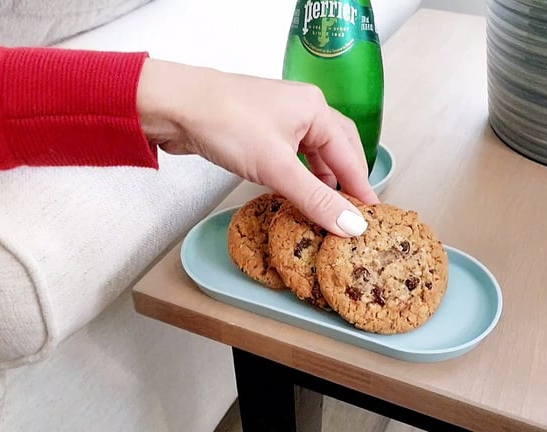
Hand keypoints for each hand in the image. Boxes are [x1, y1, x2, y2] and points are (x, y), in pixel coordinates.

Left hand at [137, 58, 378, 236]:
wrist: (174, 105)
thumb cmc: (225, 122)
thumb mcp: (277, 167)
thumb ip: (316, 199)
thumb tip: (352, 225)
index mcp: (316, 109)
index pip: (350, 154)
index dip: (362, 187)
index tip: (372, 216)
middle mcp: (302, 108)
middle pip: (337, 148)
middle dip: (346, 180)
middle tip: (354, 212)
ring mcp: (279, 116)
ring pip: (312, 151)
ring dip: (322, 178)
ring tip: (328, 206)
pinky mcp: (258, 128)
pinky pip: (291, 153)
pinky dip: (299, 173)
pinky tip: (296, 190)